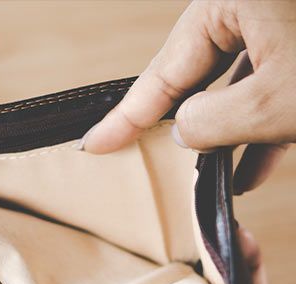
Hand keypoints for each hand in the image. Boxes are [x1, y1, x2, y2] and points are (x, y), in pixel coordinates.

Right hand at [81, 0, 295, 193]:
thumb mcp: (271, 104)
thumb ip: (211, 123)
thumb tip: (181, 132)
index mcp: (229, 0)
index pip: (163, 71)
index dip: (126, 116)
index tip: (94, 144)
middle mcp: (248, 1)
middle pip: (195, 73)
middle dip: (181, 125)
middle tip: (144, 163)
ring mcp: (280, 18)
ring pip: (235, 83)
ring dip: (227, 134)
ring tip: (210, 178)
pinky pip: (270, 82)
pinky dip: (260, 124)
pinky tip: (252, 167)